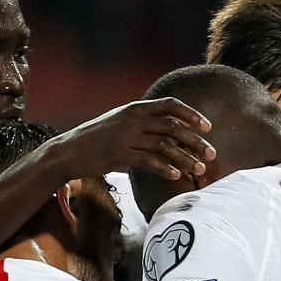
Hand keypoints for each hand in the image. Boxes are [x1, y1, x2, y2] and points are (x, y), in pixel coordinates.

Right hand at [54, 97, 214, 179]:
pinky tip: (176, 175)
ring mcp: (126, 136)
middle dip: (196, 140)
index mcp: (136, 108)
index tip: (208, 127)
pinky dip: (165, 168)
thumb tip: (171, 132)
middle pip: (173, 127)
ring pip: (164, 145)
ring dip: (185, 158)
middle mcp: (133, 119)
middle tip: (212, 154)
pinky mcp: (119, 154)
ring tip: (198, 170)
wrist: (69, 151)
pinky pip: (148, 161)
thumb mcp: (122, 123)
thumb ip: (144, 124)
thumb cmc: (98, 139)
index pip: (170, 105)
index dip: (191, 114)